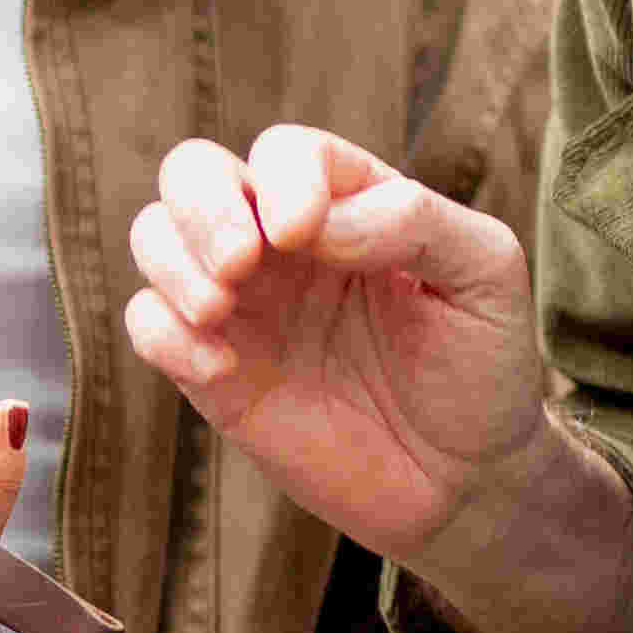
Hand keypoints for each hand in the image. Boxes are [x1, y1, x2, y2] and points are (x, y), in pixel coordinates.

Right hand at [119, 125, 542, 569]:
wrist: (467, 479)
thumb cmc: (483, 364)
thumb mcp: (485, 273)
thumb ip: (414, 221)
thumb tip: (317, 223)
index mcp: (347, 203)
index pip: (285, 153)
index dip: (282, 178)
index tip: (305, 233)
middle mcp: (282, 244)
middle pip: (194, 172)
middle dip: (202, 205)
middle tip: (242, 262)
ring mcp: (243, 306)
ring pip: (154, 237)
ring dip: (173, 262)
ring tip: (222, 310)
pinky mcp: (214, 373)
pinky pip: (148, 326)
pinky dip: (164, 334)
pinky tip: (223, 368)